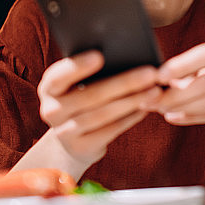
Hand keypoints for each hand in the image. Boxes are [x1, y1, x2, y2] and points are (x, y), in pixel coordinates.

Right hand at [37, 50, 161, 164]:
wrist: (73, 139)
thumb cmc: (81, 98)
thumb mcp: (77, 84)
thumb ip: (91, 71)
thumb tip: (126, 56)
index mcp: (49, 87)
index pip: (58, 76)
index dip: (77, 66)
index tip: (100, 56)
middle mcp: (52, 110)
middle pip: (91, 95)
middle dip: (124, 83)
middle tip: (150, 73)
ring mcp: (64, 132)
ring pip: (104, 114)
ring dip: (133, 101)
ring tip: (155, 91)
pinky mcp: (81, 148)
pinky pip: (111, 129)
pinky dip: (130, 117)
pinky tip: (146, 107)